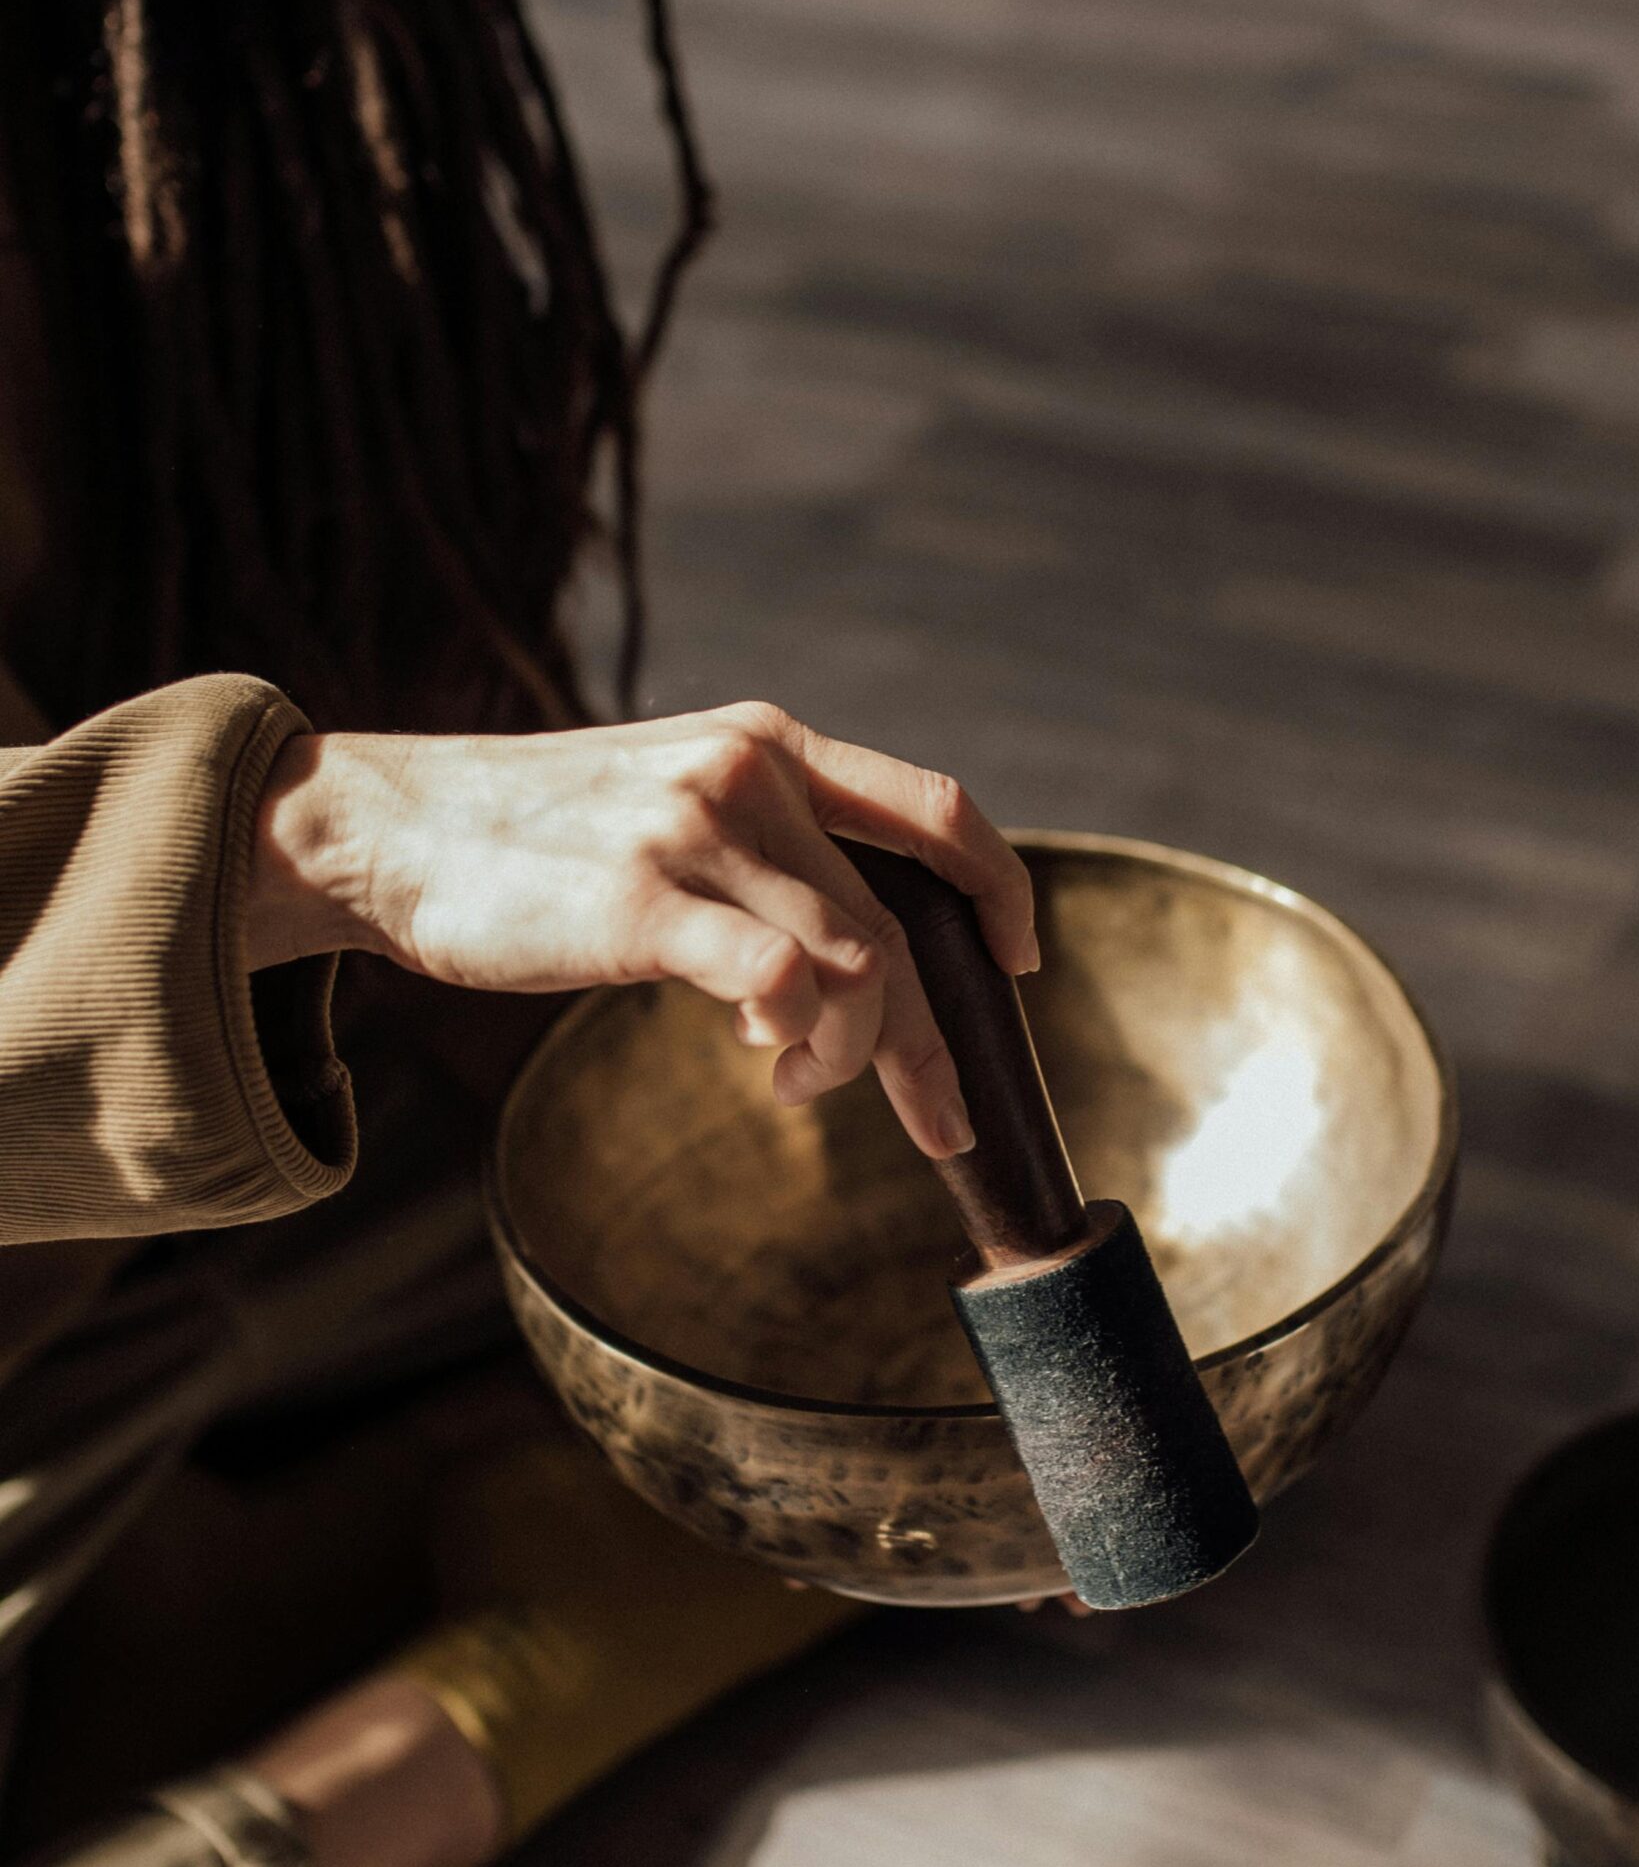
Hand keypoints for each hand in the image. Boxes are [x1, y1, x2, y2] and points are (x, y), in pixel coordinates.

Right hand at [250, 700, 1037, 1158]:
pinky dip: (795, 1037)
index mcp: (768, 745)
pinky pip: (782, 980)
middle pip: (903, 922)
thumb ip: (758, 857)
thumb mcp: (666, 801)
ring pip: (859, 961)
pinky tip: (757, 1056)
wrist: (389, 827)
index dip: (1001, 890)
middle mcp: (750, 774)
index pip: (937, 808)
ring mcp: (697, 832)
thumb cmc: (526, 839)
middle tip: (942, 1121)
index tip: (1019, 960)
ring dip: (853, 1055)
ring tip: (799, 1086)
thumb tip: (823, 981)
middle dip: (933, 1040)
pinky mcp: (641, 901)